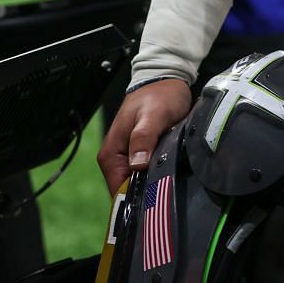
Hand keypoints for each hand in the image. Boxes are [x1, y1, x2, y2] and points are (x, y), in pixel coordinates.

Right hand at [97, 78, 193, 192]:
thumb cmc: (157, 96)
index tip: (156, 202)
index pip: (118, 191)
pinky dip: (159, 177)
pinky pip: (148, 175)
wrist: (165, 80)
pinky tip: (172, 177)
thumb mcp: (152, 116)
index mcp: (111, 156)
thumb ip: (143, 138)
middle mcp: (116, 161)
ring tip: (172, 186)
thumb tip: (137, 165)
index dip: (136, 200)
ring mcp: (129, 160)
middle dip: (148, 195)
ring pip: (141, 184)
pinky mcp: (143, 157)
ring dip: (155, 185)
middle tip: (169, 195)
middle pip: (129, 191)